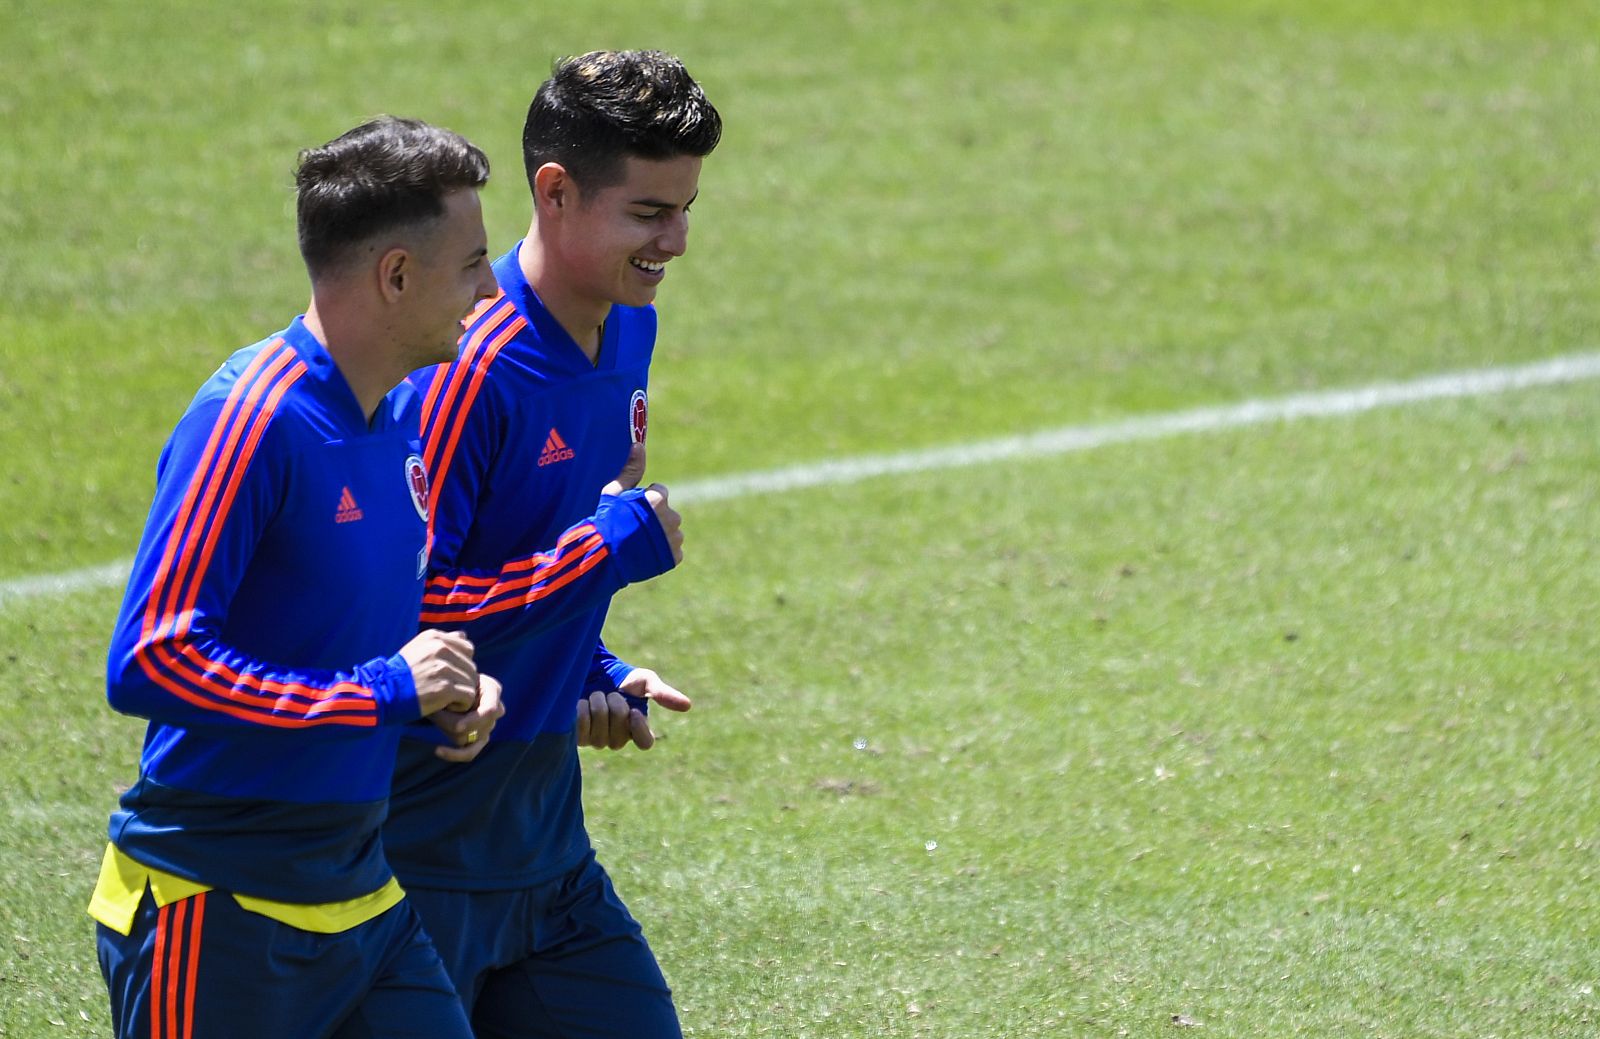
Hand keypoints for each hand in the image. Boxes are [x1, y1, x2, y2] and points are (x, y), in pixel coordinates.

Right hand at [400, 629, 477, 715]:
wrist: (381, 694)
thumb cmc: (399, 675)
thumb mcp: (417, 649)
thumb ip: (442, 642)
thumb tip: (464, 635)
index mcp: (434, 638)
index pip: (468, 648)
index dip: (461, 664)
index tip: (448, 674)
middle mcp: (440, 649)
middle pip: (472, 666)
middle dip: (462, 680)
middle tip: (445, 690)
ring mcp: (444, 668)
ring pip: (472, 682)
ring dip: (462, 693)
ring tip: (444, 698)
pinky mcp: (445, 688)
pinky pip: (469, 696)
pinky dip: (461, 705)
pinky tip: (446, 706)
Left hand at [432, 673, 504, 762]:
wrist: (439, 686)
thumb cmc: (444, 683)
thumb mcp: (447, 689)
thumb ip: (455, 705)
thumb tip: (459, 727)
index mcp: (492, 689)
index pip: (491, 711)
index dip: (475, 720)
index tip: (457, 727)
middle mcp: (495, 707)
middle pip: (483, 727)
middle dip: (461, 725)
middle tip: (439, 716)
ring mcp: (488, 724)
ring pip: (473, 739)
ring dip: (453, 732)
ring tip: (438, 720)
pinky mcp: (478, 738)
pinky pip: (469, 752)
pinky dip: (454, 754)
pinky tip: (438, 750)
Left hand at [575, 668, 690, 750]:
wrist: (593, 670)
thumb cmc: (622, 677)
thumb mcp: (645, 680)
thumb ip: (663, 693)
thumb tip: (688, 705)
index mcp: (637, 728)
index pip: (645, 743)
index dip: (639, 730)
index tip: (634, 711)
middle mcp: (618, 738)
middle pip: (618, 738)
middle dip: (614, 709)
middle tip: (611, 693)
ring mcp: (597, 740)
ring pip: (599, 736)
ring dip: (598, 708)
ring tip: (596, 695)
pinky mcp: (578, 737)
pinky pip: (581, 733)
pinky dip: (582, 713)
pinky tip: (581, 702)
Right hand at [600, 444, 682, 564]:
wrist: (603, 557)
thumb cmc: (605, 521)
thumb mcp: (614, 493)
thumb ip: (631, 470)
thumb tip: (638, 444)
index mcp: (658, 499)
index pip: (660, 493)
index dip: (645, 502)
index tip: (632, 512)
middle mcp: (672, 517)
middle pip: (667, 514)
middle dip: (655, 520)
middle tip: (633, 529)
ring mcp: (675, 538)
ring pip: (671, 533)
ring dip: (660, 536)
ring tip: (638, 543)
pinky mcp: (675, 556)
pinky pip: (673, 551)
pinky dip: (663, 553)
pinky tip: (646, 554)